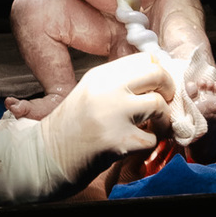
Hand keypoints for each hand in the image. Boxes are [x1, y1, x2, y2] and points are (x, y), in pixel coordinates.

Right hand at [0, 51, 175, 206]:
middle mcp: (107, 90)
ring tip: (151, 128)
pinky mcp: (117, 140)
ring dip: (162, 120)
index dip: (159, 72)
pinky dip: (149, 144)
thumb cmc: (72, 127)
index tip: (159, 87)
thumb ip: (119, 85)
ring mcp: (112, 115)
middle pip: (157, 75)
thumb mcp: (92, 94)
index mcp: (100, 76)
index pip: (145, 60)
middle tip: (165, 104)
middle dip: (169, 90)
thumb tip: (160, 81)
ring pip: (159, 106)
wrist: (46, 157)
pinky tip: (135, 145)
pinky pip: (152, 138)